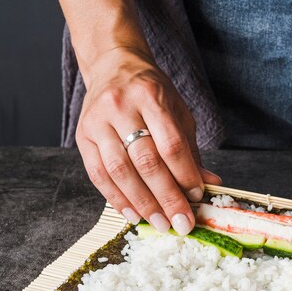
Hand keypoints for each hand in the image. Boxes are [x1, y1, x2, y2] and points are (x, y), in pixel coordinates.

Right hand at [75, 47, 220, 234]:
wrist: (113, 66)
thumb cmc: (152, 93)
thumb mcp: (178, 113)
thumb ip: (190, 150)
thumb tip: (209, 184)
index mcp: (151, 97)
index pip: (170, 145)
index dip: (184, 175)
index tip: (196, 197)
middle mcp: (121, 107)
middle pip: (145, 161)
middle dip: (166, 197)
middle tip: (180, 222)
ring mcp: (97, 121)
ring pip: (119, 170)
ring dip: (141, 202)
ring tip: (159, 223)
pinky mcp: (82, 135)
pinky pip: (97, 173)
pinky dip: (116, 198)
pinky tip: (132, 214)